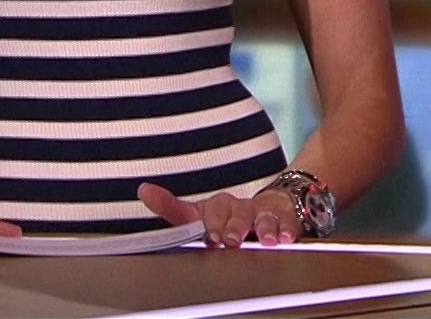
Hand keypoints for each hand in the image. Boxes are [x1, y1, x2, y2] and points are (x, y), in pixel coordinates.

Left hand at [139, 182, 301, 248]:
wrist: (269, 204)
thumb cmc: (229, 215)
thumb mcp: (199, 214)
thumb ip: (172, 207)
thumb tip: (143, 189)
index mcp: (218, 206)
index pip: (210, 211)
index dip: (211, 223)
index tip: (210, 236)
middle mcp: (240, 207)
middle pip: (237, 214)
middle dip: (234, 227)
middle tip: (231, 241)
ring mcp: (263, 211)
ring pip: (262, 218)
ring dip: (264, 229)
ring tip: (265, 240)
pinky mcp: (284, 215)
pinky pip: (287, 221)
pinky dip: (287, 229)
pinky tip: (286, 237)